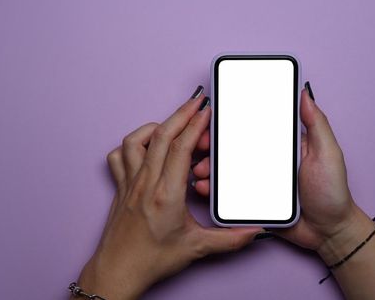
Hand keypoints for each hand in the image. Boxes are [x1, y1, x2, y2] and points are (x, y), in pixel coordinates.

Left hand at [77, 90, 261, 299]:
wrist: (118, 270)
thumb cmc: (151, 260)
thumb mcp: (196, 248)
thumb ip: (229, 239)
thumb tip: (256, 232)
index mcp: (166, 195)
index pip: (179, 148)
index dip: (194, 125)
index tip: (205, 110)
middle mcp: (145, 183)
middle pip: (160, 136)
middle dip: (180, 114)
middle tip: (196, 103)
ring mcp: (129, 183)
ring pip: (135, 141)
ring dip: (155, 126)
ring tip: (172, 125)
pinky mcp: (119, 187)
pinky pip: (118, 156)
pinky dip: (131, 145)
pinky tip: (145, 148)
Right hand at [189, 83, 372, 261]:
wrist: (330, 232)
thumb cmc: (333, 192)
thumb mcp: (327, 153)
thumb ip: (317, 124)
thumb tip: (303, 94)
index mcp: (280, 145)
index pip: (252, 128)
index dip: (231, 122)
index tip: (213, 118)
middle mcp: (265, 161)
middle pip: (232, 149)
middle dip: (211, 146)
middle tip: (200, 146)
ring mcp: (256, 182)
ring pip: (226, 171)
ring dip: (208, 168)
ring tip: (199, 171)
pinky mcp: (250, 202)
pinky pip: (227, 195)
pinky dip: (214, 191)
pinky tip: (205, 188)